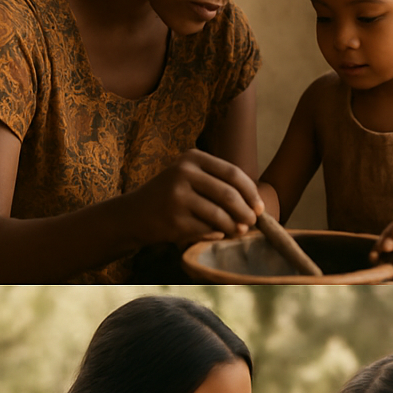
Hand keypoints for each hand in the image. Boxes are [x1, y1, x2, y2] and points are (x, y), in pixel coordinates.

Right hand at [128, 150, 263, 245]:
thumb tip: (256, 207)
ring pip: (219, 215)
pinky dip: (216, 235)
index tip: (259, 208)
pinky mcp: (173, 220)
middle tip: (252, 223)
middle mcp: (183, 173)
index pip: (233, 173)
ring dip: (233, 227)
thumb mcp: (190, 178)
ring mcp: (176, 197)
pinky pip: (206, 230)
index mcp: (192, 158)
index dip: (251, 192)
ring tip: (238, 231)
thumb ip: (219, 184)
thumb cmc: (170, 197)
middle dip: (246, 212)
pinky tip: (217, 235)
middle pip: (229, 194)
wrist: (132, 214)